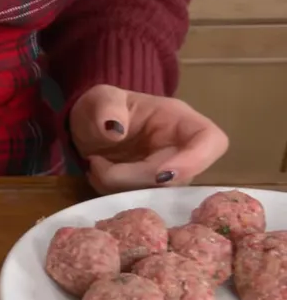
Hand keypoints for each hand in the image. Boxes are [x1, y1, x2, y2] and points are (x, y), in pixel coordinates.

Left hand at [69, 85, 228, 193]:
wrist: (88, 128)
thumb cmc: (102, 108)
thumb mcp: (99, 98)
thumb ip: (106, 107)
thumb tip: (114, 129)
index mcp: (178, 120)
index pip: (211, 141)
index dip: (195, 161)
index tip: (161, 175)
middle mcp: (179, 150)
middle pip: (179, 177)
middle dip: (136, 178)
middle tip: (99, 164)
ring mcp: (166, 174)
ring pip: (157, 195)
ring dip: (120, 186)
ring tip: (94, 164)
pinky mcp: (147, 191)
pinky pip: (137, 201)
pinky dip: (112, 192)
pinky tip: (96, 173)